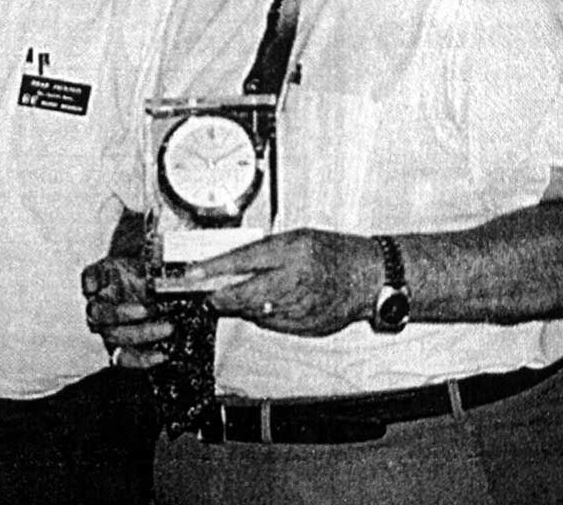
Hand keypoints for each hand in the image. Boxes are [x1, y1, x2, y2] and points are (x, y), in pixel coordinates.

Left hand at [81, 256, 174, 367]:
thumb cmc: (150, 289)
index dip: (139, 359)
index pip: (121, 357)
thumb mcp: (164, 305)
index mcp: (116, 336)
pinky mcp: (91, 278)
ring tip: (149, 308)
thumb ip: (174, 314)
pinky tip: (107, 282)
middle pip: (113, 335)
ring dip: (123, 314)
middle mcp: (104, 322)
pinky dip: (94, 283)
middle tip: (168, 327)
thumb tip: (198, 319)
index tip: (163, 355)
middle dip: (143, 334)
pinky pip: (88, 282)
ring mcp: (95, 300)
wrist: (134, 265)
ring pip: (98, 314)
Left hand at [184, 228, 382, 336]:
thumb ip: (266, 252)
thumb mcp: (297, 238)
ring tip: (245, 295)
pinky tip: (272, 304)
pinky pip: (274, 323)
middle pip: (244, 294)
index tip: (193, 274)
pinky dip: (266, 315)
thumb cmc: (334, 251)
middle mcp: (295, 279)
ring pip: (256, 311)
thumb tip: (232, 264)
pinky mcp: (306, 325)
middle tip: (209, 295)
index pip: (243, 259)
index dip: (214, 268)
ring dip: (243, 305)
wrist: (369, 276)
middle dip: (221, 297)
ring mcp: (301, 306)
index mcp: (292, 251)